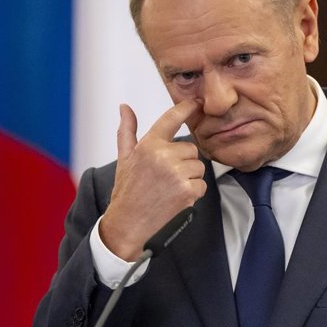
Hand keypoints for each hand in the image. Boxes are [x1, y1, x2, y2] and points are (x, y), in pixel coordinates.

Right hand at [99, 100, 205, 260]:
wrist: (128, 223)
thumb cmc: (127, 190)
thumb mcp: (125, 158)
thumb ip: (127, 130)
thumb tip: (125, 107)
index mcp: (149, 145)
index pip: (171, 119)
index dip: (186, 108)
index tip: (197, 102)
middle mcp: (163, 156)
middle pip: (191, 149)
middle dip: (183, 162)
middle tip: (165, 177)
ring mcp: (176, 173)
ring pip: (198, 167)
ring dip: (189, 177)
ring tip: (169, 188)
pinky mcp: (187, 191)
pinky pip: (201, 184)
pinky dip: (193, 192)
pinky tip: (176, 198)